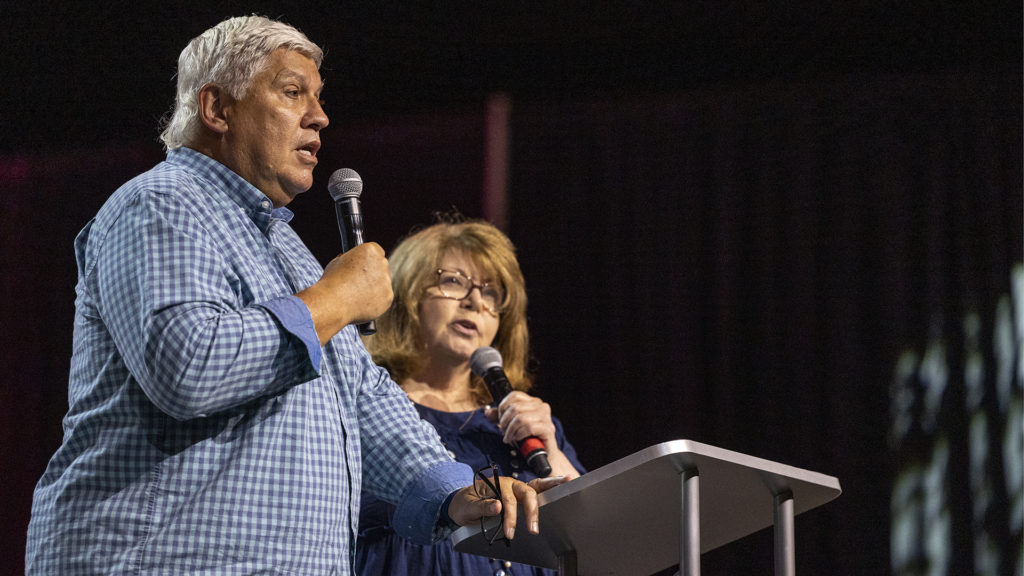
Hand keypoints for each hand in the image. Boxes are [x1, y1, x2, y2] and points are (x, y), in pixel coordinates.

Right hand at [296, 242, 392, 343]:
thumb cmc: (331, 282)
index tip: (363, 266)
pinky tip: (362, 302)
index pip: (376, 251)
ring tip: (356, 294)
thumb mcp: (337, 262)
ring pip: (383, 283)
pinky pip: (384, 298)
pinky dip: (376, 301)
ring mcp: (387, 281)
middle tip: (358, 282)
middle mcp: (382, 264)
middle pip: (381, 266)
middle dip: (373, 273)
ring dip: (374, 287)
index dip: (368, 259)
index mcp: (370, 250)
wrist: (332, 302)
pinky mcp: (388, 297)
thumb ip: (350, 259)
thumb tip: (351, 261)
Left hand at [446, 474, 569, 539]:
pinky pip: (538, 491)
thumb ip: (482, 507)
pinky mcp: (522, 495)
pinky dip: (550, 489)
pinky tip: (562, 487)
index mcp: (497, 484)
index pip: (508, 500)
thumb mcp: (467, 507)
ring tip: (569, 482)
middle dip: (532, 511)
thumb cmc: (464, 504)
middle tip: (533, 529)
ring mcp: (517, 488)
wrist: (462, 502)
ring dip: (552, 485)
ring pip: (537, 485)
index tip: (511, 532)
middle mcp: (510, 484)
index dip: (511, 517)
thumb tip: (498, 506)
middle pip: (527, 492)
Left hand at [485, 392, 581, 479]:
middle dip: (505, 422)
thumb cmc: (529, 439)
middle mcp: (541, 406)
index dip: (503, 407)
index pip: (515, 396)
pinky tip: (518, 439)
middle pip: (515, 407)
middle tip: (504, 432)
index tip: (501, 420)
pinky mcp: (548, 429)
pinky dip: (519, 434)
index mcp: (533, 402)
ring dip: (511, 430)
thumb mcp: (512, 426)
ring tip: (509, 438)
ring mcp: (546, 417)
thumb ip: (501, 418)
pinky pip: (529, 427)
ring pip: (521, 417)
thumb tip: (488, 412)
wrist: (543, 455)